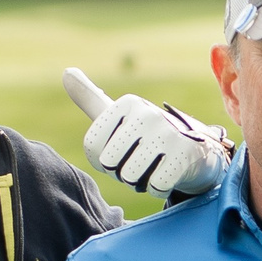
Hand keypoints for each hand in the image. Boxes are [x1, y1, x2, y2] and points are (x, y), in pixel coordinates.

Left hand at [64, 68, 230, 198]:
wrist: (195, 149)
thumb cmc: (146, 134)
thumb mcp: (119, 115)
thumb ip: (90, 98)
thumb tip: (66, 72)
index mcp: (126, 104)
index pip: (92, 148)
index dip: (103, 160)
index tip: (121, 150)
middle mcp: (147, 114)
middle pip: (111, 164)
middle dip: (122, 171)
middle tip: (140, 160)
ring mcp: (168, 133)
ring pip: (131, 177)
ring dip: (141, 181)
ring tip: (154, 165)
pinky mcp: (184, 155)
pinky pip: (155, 186)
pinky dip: (159, 188)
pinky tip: (169, 174)